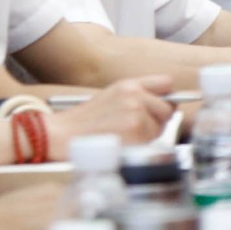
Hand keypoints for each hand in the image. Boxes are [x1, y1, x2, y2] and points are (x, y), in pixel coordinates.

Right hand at [55, 77, 177, 145]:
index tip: (161, 105)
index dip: (166, 97)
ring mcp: (136, 115)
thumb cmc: (85, 120)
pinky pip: (151, 142)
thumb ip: (140, 93)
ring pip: (160, 127)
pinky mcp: (136, 134)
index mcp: (129, 85)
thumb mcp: (112, 95)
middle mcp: (135, 97)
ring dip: (149, 135)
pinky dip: (141, 146)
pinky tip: (123, 143)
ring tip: (124, 136)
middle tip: (137, 127)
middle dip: (158, 120)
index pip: (166, 84)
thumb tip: (169, 100)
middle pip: (168, 108)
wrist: (61, 135)